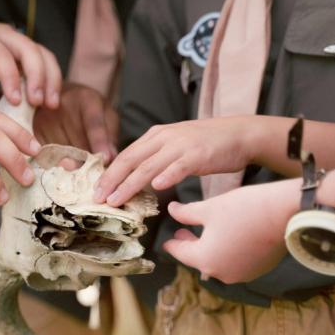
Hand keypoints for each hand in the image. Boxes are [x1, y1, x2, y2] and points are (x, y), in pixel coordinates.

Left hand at [0, 18, 61, 108]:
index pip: (0, 55)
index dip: (10, 78)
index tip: (16, 102)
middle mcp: (4, 34)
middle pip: (29, 49)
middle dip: (37, 76)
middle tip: (38, 103)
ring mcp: (18, 40)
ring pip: (43, 53)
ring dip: (51, 78)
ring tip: (51, 104)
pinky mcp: (28, 49)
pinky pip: (46, 60)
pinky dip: (52, 79)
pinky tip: (50, 101)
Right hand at [32, 83, 118, 160]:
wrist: (65, 95)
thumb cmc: (90, 109)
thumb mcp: (107, 115)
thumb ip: (110, 135)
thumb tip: (109, 159)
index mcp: (86, 99)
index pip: (93, 124)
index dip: (99, 143)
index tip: (106, 159)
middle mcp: (63, 105)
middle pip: (76, 143)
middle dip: (86, 160)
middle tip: (93, 169)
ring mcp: (45, 116)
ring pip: (62, 152)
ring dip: (72, 162)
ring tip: (79, 163)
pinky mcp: (34, 129)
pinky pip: (46, 154)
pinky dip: (57, 162)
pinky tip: (64, 161)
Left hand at [95, 116, 258, 205]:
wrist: (238, 134)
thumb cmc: (206, 144)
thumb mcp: (174, 145)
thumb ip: (155, 158)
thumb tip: (134, 178)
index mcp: (156, 135)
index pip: (125, 155)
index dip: (109, 174)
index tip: (95, 191)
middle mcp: (164, 137)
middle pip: (130, 160)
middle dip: (112, 181)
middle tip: (97, 199)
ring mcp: (180, 145)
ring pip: (148, 167)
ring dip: (130, 185)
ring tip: (117, 200)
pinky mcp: (198, 154)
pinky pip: (179, 166)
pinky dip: (167, 176)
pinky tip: (156, 188)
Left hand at [162, 179, 299, 283]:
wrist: (285, 213)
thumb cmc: (243, 208)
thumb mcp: (209, 208)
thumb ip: (186, 214)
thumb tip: (172, 211)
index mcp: (205, 259)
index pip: (181, 252)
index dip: (173, 243)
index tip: (167, 240)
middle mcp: (221, 273)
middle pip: (199, 259)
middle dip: (191, 244)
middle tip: (183, 231)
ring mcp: (241, 275)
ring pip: (218, 262)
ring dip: (210, 248)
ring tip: (207, 233)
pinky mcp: (258, 270)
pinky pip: (235, 263)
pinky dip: (228, 252)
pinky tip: (229, 237)